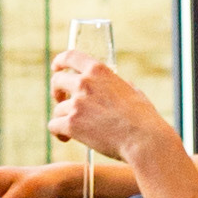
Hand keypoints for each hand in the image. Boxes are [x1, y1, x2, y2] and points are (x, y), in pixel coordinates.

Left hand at [52, 53, 161, 175]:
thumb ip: (121, 86)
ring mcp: (77, 103)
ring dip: (64, 118)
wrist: (143, 140)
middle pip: (57, 80)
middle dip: (57, 91)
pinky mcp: (71, 124)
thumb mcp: (133, 92)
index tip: (57, 68)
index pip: (70, 56)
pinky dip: (58, 132)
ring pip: (58, 108)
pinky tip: (66, 138)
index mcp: (99, 71)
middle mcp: (84, 83)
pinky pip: (54, 125)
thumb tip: (122, 85)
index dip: (60, 61)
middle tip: (62, 101)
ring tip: (74, 130)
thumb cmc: (144, 119)